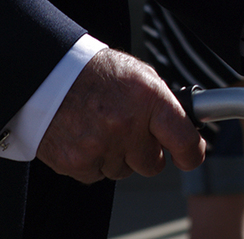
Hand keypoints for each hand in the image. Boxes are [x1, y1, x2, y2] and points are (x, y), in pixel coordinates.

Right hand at [35, 48, 205, 182]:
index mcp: (148, 100)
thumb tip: (184, 127)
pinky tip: (86, 137)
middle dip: (147, 152)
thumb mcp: (141, 77)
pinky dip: (94, 161)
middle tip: (133, 133)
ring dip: (118, 156)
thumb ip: (164, 105)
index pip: (183, 140)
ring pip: (124, 171)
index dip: (191, 154)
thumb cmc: (98, 73)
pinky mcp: (76, 162)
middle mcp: (126, 125)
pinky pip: (97, 175)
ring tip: (103, 128)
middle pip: (153, 164)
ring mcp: (100, 146)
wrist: (48, 75)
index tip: (190, 157)